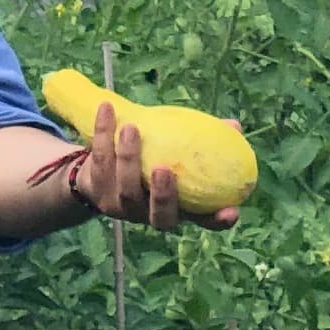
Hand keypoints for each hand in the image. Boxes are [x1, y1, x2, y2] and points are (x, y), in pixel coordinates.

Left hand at [81, 115, 237, 233]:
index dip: (218, 220)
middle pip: (159, 216)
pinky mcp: (95, 190)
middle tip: (164, 169)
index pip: (203, 220)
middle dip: (162, 196)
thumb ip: (203, 141)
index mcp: (177, 208)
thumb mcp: (176, 151)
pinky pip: (100, 162)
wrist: (98, 171)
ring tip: (132, 129)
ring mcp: (121, 207)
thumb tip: (234, 126)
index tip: (232, 210)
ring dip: (128, 159)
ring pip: (126, 190)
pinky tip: (108, 109)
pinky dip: (104, 134)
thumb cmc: (151, 158)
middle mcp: (150, 214)